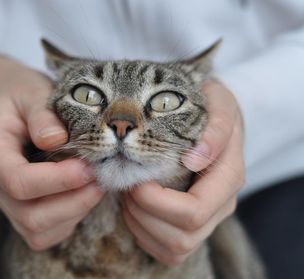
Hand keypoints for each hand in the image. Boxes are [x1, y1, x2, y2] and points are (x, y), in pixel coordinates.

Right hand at [0, 54, 103, 249]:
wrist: (14, 106)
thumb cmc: (23, 97)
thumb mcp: (31, 92)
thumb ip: (41, 114)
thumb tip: (55, 139)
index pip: (17, 181)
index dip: (56, 180)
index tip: (87, 167)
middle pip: (28, 215)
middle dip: (72, 202)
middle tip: (100, 178)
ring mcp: (7, 202)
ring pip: (37, 231)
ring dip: (74, 212)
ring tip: (96, 185)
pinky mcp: (23, 212)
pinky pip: (45, 234)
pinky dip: (70, 220)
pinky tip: (85, 195)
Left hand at [122, 80, 243, 265]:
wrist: (210, 117)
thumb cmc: (209, 106)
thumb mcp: (219, 102)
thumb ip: (217, 127)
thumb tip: (196, 159)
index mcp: (229, 177)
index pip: (194, 210)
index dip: (157, 201)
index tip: (138, 178)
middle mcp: (222, 205)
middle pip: (182, 235)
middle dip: (144, 213)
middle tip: (128, 186)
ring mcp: (208, 220)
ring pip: (175, 248)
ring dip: (141, 225)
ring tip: (129, 196)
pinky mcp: (192, 227)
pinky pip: (168, 251)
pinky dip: (144, 235)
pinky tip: (135, 209)